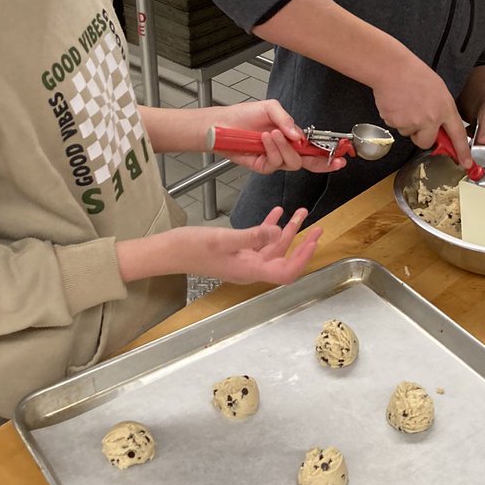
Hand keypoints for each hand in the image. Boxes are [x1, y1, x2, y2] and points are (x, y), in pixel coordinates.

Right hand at [185, 207, 320, 284]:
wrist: (167, 252)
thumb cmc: (191, 248)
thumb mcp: (223, 239)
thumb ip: (252, 236)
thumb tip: (277, 233)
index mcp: (250, 270)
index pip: (286, 272)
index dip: (303, 259)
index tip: (313, 241)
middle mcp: (250, 268)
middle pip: (283, 258)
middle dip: (302, 242)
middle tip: (318, 227)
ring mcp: (242, 260)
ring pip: (272, 246)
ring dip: (287, 230)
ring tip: (301, 212)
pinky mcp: (235, 251)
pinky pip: (258, 240)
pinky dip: (268, 226)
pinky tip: (275, 212)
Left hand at [213, 99, 345, 174]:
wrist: (222, 124)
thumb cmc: (243, 115)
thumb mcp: (270, 108)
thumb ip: (287, 119)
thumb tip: (299, 135)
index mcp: (290, 137)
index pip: (313, 150)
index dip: (328, 157)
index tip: (340, 158)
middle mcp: (284, 150)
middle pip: (308, 162)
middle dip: (319, 160)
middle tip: (326, 156)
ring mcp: (274, 159)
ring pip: (292, 162)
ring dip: (284, 147)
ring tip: (272, 133)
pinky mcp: (262, 166)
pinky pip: (274, 163)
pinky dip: (271, 149)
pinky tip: (264, 138)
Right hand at [371, 51, 470, 164]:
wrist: (392, 69)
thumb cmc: (414, 74)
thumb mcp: (438, 90)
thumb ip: (442, 110)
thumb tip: (439, 126)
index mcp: (444, 109)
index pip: (457, 135)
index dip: (462, 151)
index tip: (466, 163)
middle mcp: (430, 118)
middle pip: (426, 142)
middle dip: (421, 136)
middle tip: (416, 120)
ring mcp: (412, 122)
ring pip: (409, 133)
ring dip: (406, 123)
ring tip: (405, 104)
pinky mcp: (395, 123)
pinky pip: (396, 127)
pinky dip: (395, 118)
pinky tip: (397, 103)